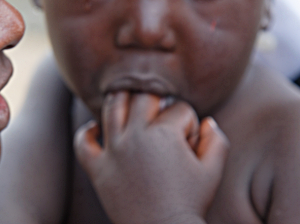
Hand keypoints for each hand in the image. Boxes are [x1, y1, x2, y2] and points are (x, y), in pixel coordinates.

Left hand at [74, 92, 228, 223]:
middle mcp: (136, 136)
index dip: (188, 122)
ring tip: (133, 111)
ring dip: (122, 102)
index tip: (190, 142)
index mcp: (165, 134)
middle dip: (157, 103)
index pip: (178, 108)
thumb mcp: (212, 172)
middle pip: (142, 96)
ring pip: (111, 107)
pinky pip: (83, 141)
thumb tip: (206, 121)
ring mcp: (113, 151)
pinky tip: (99, 130)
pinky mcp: (97, 168)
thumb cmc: (190, 203)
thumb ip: (216, 140)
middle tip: (163, 122)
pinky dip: (88, 131)